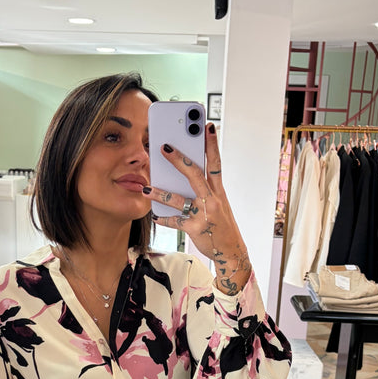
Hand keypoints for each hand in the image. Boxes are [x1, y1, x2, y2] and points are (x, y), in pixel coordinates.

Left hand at [144, 124, 251, 294]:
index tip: (207, 126)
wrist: (231, 252)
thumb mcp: (219, 205)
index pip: (215, 162)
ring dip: (161, 193)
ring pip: (180, 199)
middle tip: (165, 146)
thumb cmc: (221, 226)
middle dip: (179, 160)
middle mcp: (213, 199)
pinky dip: (165, 219)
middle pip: (196, 174)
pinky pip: (176, 222)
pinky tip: (156, 216)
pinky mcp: (196, 229)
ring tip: (146, 187)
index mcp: (219, 191)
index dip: (212, 144)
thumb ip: (205, 190)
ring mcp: (205, 214)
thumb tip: (184, 177)